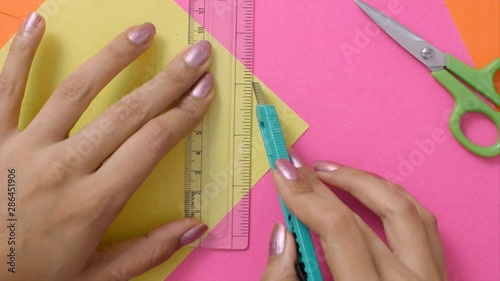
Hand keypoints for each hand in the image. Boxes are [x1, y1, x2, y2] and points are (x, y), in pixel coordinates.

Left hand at [0, 13, 213, 280]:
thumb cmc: (32, 277)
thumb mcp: (97, 277)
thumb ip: (149, 251)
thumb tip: (195, 228)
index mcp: (95, 202)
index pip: (153, 144)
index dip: (184, 114)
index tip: (204, 91)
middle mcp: (65, 168)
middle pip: (129, 112)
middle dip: (170, 80)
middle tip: (196, 54)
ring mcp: (26, 148)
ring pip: (77, 91)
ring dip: (115, 57)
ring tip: (143, 31)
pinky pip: (7, 88)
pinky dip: (23, 54)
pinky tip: (42, 24)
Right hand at [262, 150, 446, 280]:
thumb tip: (284, 234)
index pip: (340, 230)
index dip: (306, 196)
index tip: (283, 173)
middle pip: (366, 217)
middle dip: (323, 185)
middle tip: (296, 168)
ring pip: (405, 209)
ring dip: (364, 182)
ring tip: (329, 171)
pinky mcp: (439, 279)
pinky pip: (423, 224)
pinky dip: (394, 198)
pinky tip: (369, 191)